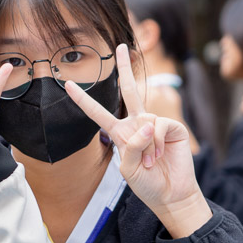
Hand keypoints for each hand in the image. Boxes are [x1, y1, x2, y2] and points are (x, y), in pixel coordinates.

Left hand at [65, 44, 211, 237]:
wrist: (171, 195)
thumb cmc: (147, 184)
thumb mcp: (127, 169)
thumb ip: (130, 147)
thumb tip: (147, 123)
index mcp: (120, 133)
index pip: (98, 113)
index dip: (83, 100)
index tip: (68, 84)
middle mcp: (137, 124)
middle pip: (128, 90)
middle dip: (124, 68)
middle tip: (120, 47)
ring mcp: (156, 124)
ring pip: (144, 120)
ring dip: (145, 145)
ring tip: (149, 162)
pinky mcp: (174, 128)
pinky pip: (159, 125)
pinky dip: (156, 141)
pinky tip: (159, 154)